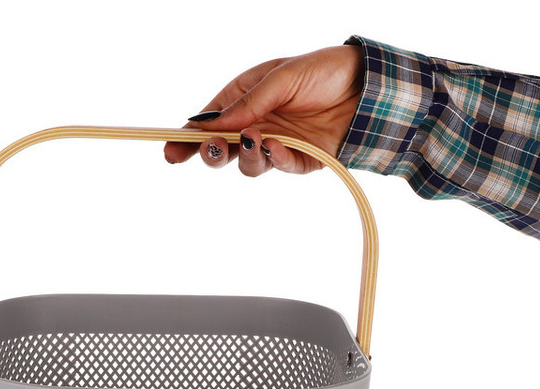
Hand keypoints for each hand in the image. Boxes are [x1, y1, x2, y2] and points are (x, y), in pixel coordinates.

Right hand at [164, 45, 363, 174]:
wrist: (368, 87)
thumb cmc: (323, 71)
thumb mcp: (283, 76)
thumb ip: (251, 102)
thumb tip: (220, 124)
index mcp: (244, 100)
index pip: (208, 123)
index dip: (186, 138)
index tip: (171, 151)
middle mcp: (255, 125)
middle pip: (221, 150)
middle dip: (211, 153)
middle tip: (214, 148)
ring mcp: (275, 145)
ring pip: (248, 164)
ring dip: (248, 155)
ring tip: (258, 139)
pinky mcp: (298, 161)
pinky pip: (281, 166)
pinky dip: (277, 159)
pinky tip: (279, 146)